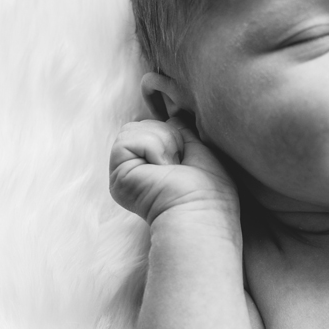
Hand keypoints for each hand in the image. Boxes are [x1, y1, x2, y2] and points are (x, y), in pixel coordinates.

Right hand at [109, 117, 238, 225]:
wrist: (204, 212)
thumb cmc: (210, 191)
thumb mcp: (200, 151)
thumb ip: (182, 133)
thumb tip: (173, 116)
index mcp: (151, 168)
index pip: (154, 128)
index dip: (175, 134)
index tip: (187, 160)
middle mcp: (134, 172)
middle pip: (143, 124)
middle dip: (170, 137)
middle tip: (181, 165)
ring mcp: (123, 173)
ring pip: (135, 128)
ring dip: (164, 143)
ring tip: (172, 168)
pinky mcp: (118, 174)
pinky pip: (130, 138)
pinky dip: (155, 148)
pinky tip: (163, 170)